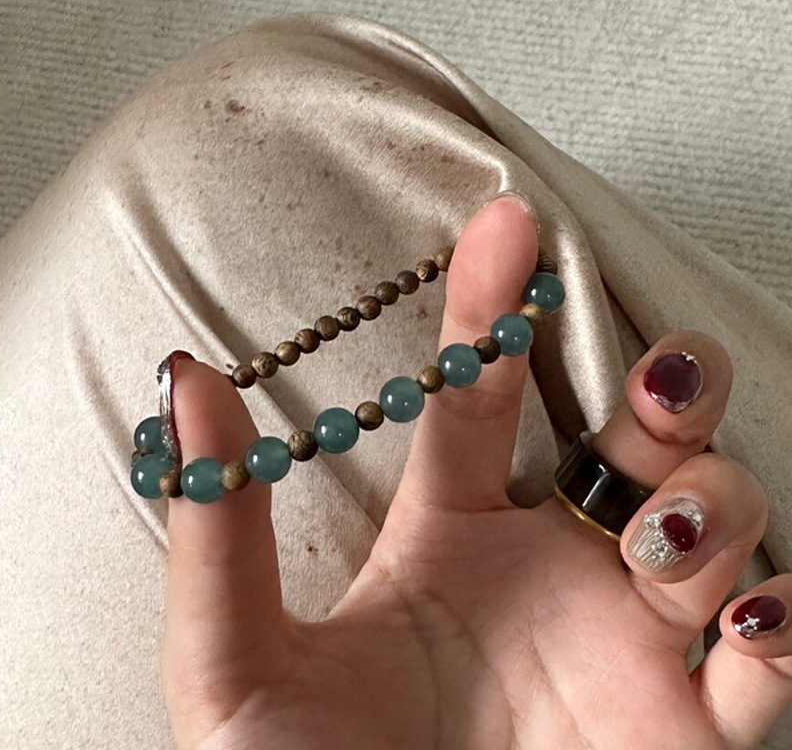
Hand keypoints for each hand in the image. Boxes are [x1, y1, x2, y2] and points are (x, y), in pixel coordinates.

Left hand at [161, 196, 790, 748]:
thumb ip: (220, 532)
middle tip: (652, 388)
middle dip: (668, 384)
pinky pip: (775, 648)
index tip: (504, 221)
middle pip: (639, 434)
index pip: (483, 393)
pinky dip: (782, 619)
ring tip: (662, 539)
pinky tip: (740, 620)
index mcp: (451, 539)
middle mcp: (551, 571)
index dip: (493, 305)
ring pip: (720, 517)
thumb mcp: (235, 664)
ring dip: (714, 503)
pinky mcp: (693, 724)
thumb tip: (189, 384)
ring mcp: (629, 641)